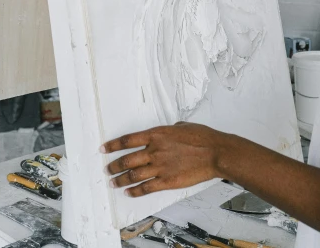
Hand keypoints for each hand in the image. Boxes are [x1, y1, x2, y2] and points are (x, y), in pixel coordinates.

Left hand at [101, 122, 230, 196]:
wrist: (216, 152)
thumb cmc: (202, 137)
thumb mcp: (181, 126)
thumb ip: (168, 130)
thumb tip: (166, 132)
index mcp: (156, 134)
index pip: (127, 140)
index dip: (113, 145)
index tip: (103, 149)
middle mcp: (154, 150)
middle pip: (126, 160)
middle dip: (113, 166)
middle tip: (107, 170)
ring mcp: (160, 167)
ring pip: (133, 175)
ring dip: (120, 180)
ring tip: (113, 183)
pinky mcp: (167, 181)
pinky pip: (146, 188)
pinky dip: (135, 191)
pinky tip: (129, 192)